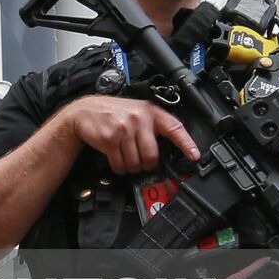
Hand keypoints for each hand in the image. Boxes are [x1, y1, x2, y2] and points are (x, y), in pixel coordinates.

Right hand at [62, 95, 198, 174]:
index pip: (174, 127)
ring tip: (125, 157)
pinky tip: (116, 158)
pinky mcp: (110, 139)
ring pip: (136, 163)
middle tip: (141, 161)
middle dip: (147, 164)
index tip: (194, 156)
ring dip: (131, 167)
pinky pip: (120, 164)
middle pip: (152, 155)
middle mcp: (138, 118)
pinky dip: (119, 167)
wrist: (84, 111)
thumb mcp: (136, 111)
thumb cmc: (113, 113)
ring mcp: (123, 128)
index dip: (186, 143)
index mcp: (150, 111)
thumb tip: (170, 148)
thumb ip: (152, 125)